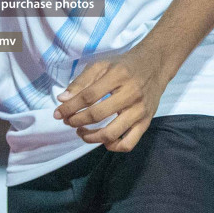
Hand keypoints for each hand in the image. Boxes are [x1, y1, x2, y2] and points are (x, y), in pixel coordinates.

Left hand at [52, 47, 167, 151]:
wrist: (155, 65)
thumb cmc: (124, 65)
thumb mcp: (102, 65)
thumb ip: (81, 82)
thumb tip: (63, 100)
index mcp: (118, 76)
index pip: (89, 96)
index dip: (70, 107)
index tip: (58, 113)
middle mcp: (131, 94)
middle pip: (97, 114)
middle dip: (76, 121)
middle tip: (68, 121)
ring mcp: (140, 111)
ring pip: (112, 133)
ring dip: (91, 137)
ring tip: (81, 132)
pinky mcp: (146, 122)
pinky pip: (129, 143)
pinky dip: (113, 147)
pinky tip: (103, 140)